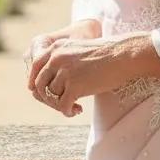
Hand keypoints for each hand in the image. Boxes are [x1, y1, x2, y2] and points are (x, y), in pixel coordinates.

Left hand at [26, 32, 146, 117]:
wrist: (124, 55)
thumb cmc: (106, 54)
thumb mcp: (78, 50)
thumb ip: (62, 61)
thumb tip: (50, 83)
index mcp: (57, 48)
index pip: (35, 67)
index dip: (36, 82)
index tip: (41, 93)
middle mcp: (56, 58)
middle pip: (40, 84)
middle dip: (48, 97)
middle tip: (61, 103)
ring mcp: (65, 72)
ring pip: (52, 96)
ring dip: (61, 105)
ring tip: (75, 106)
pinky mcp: (74, 86)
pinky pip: (63, 106)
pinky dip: (68, 111)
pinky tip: (78, 110)